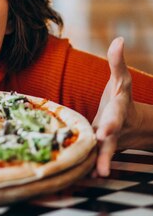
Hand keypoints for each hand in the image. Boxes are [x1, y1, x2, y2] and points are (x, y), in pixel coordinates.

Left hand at [92, 37, 136, 175]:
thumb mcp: (120, 80)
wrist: (131, 125)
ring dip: (101, 162)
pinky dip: (91, 167)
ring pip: (105, 153)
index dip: (111, 122)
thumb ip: (117, 61)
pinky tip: (84, 177)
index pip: (116, 113)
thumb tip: (119, 38)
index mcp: (118, 109)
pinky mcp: (100, 150)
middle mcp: (115, 127)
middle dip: (107, 142)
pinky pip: (96, 159)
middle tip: (102, 147)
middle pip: (112, 136)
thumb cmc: (119, 98)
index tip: (104, 130)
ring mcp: (109, 141)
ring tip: (97, 174)